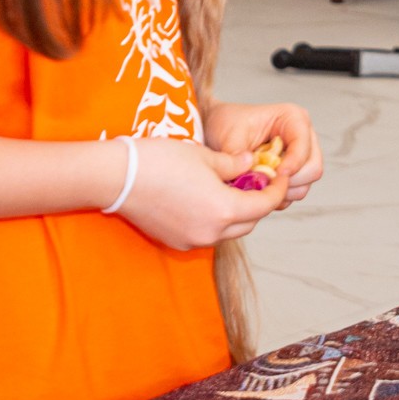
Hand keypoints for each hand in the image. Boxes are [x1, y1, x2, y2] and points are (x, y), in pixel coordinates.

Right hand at [114, 136, 279, 250]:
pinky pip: (208, 234)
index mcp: (224, 210)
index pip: (265, 205)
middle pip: (249, 222)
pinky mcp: (176, 242)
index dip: (277, 190)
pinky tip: (209, 200)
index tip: (281, 176)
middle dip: (259, 203)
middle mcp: (211, 233)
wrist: (117, 178)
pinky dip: (216, 220)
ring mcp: (192, 241)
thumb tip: (253, 163)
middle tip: (259, 181)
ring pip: (229, 231)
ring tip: (234, 189)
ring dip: (237, 214)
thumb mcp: (206, 157)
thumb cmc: (161, 161)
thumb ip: (235, 164)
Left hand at [205, 101, 322, 203]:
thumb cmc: (226, 124)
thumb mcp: (229, 136)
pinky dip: (279, 196)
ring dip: (283, 190)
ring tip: (258, 185)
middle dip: (289, 180)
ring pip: (305, 184)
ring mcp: (300, 157)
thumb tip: (248, 177)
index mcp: (293, 118)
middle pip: (313, 168)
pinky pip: (295, 193)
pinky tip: (260, 189)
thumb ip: (237, 157)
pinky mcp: (294, 173)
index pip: (304, 146)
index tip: (276, 175)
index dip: (293, 163)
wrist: (217, 130)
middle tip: (264, 183)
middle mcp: (303, 137)